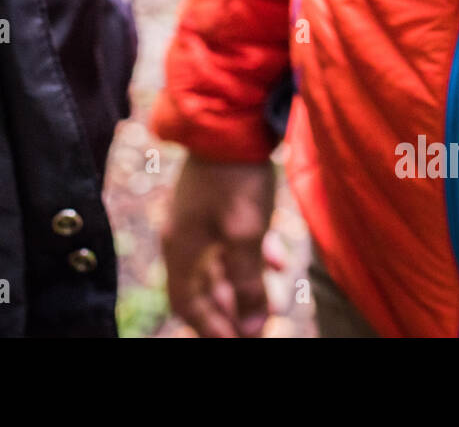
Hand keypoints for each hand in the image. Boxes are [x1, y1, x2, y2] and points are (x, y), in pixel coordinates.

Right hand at [161, 156, 278, 337]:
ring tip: (274, 302)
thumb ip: (248, 283)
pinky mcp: (216, 202)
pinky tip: (278, 261)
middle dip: (232, 311)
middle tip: (259, 326)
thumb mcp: (245, 235)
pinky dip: (252, 258)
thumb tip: (253, 327)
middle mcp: (183, 236)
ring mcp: (199, 217)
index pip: (186, 304)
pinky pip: (230, 242)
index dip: (210, 328)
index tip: (239, 340)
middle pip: (203, 288)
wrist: (230, 120)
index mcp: (180, 248)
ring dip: (246, 287)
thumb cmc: (234, 179)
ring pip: (220, 265)